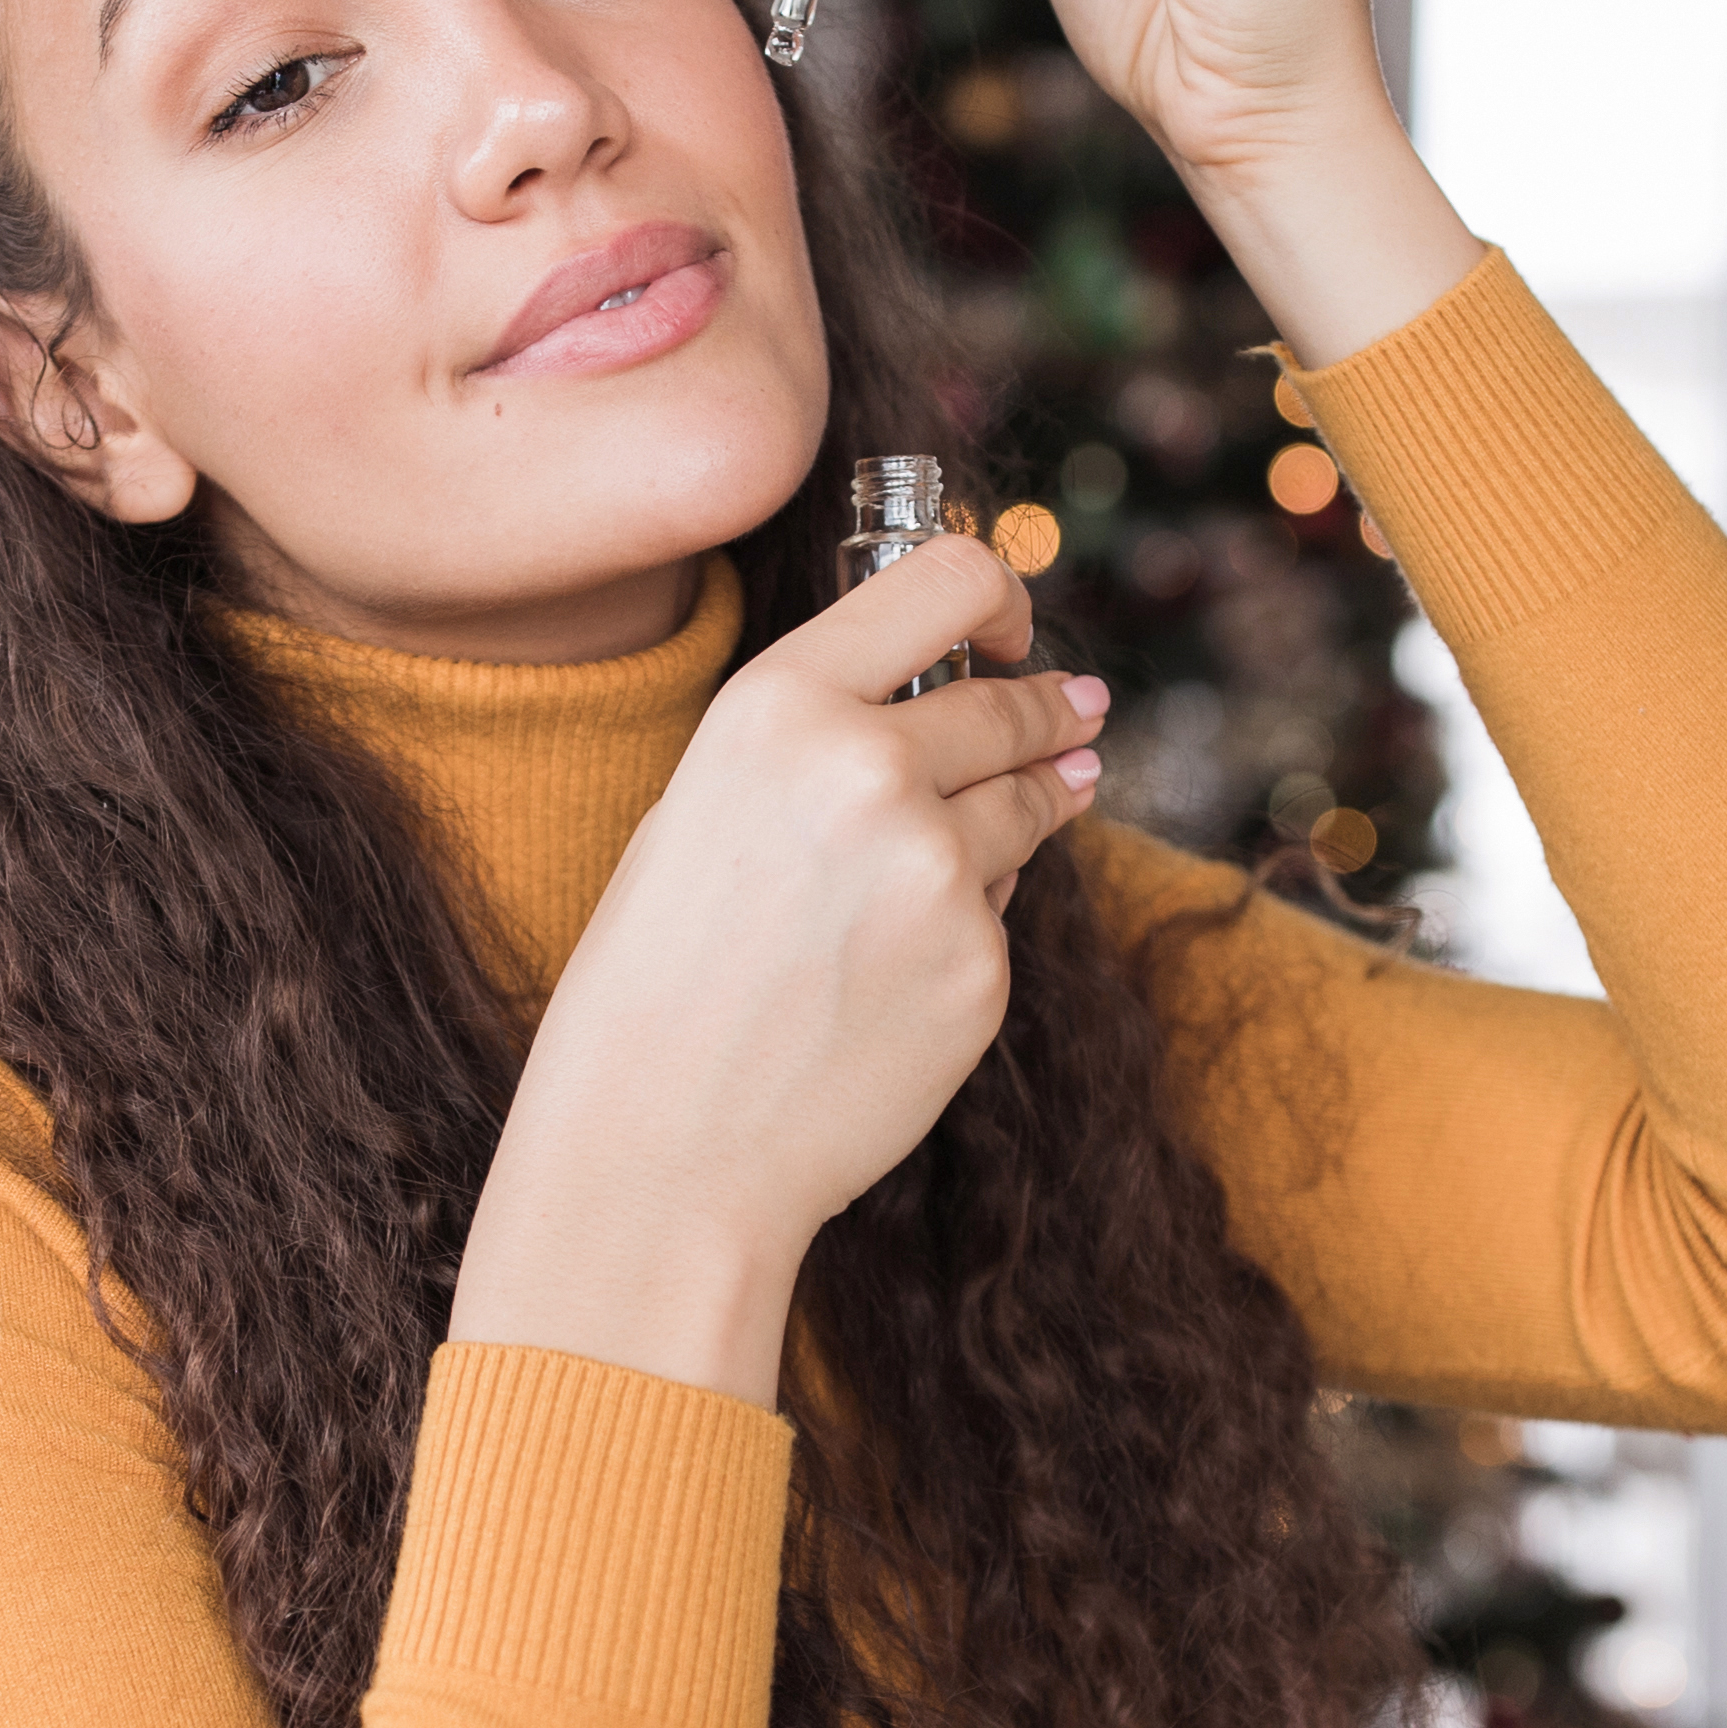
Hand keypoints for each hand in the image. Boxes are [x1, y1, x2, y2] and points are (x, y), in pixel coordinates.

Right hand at [445, 536, 1103, 1406]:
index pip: (951, 577)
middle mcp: (869, 769)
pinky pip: (1001, 915)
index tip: (1015, 633)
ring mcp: (937, 873)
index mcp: (779, 706)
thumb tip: (999, 696)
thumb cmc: (658, 977)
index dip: (1005, 598)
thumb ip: (826, 739)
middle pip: (1009, 706)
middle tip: (1069, 717)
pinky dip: (968, 927)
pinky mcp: (980, 968)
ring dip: (1032, 808)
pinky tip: (891, 975)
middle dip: (1044, 713)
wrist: (657, 1150)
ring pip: (1026, 809)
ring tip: (990, 839)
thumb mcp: (704, 808)